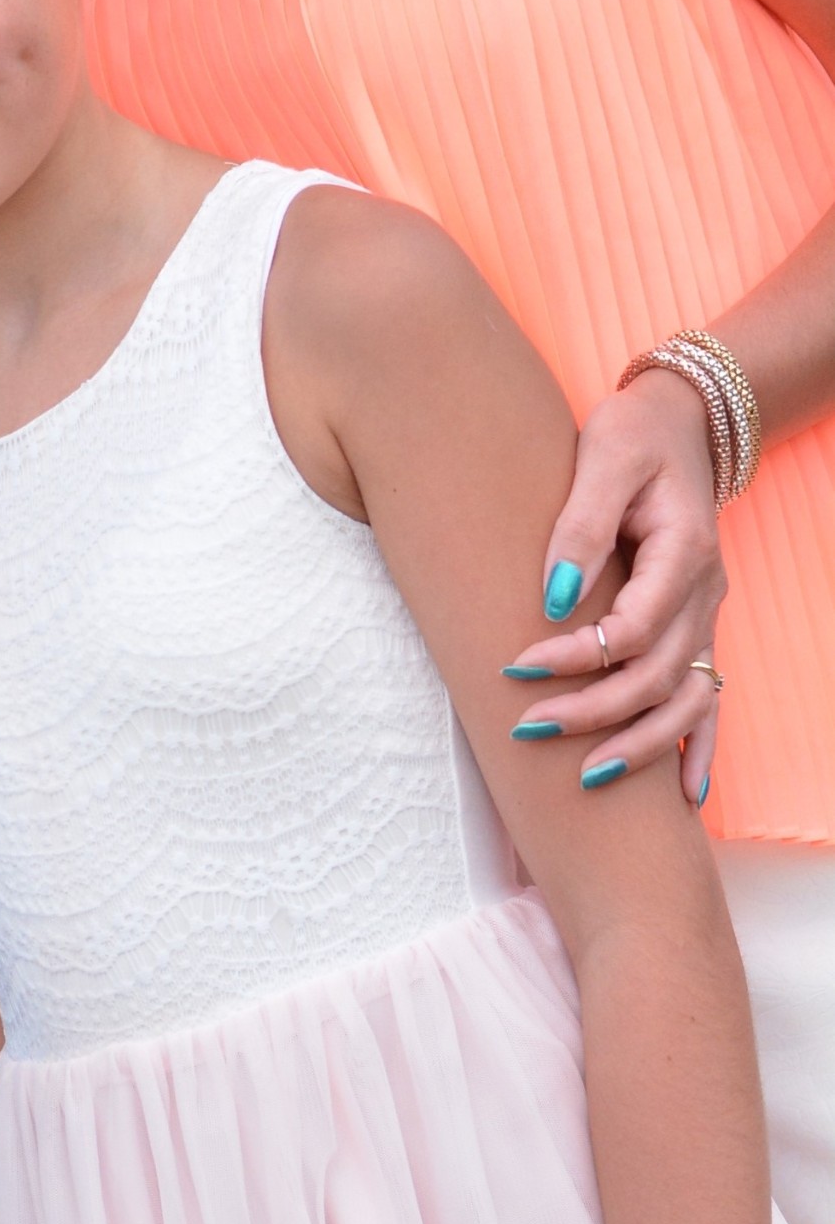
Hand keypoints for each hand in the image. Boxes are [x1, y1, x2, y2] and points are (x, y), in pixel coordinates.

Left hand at [500, 369, 727, 801]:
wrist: (679, 426)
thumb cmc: (632, 438)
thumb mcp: (603, 459)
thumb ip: (580, 526)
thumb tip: (554, 595)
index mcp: (683, 553)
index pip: (635, 628)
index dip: (578, 657)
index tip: (516, 666)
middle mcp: (703, 595)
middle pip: (658, 676)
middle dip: (595, 711)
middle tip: (528, 729)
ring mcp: (705, 618)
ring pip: (686, 700)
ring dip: (642, 744)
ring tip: (588, 779)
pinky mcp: (695, 630)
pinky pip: (708, 699)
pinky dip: (698, 748)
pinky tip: (685, 797)